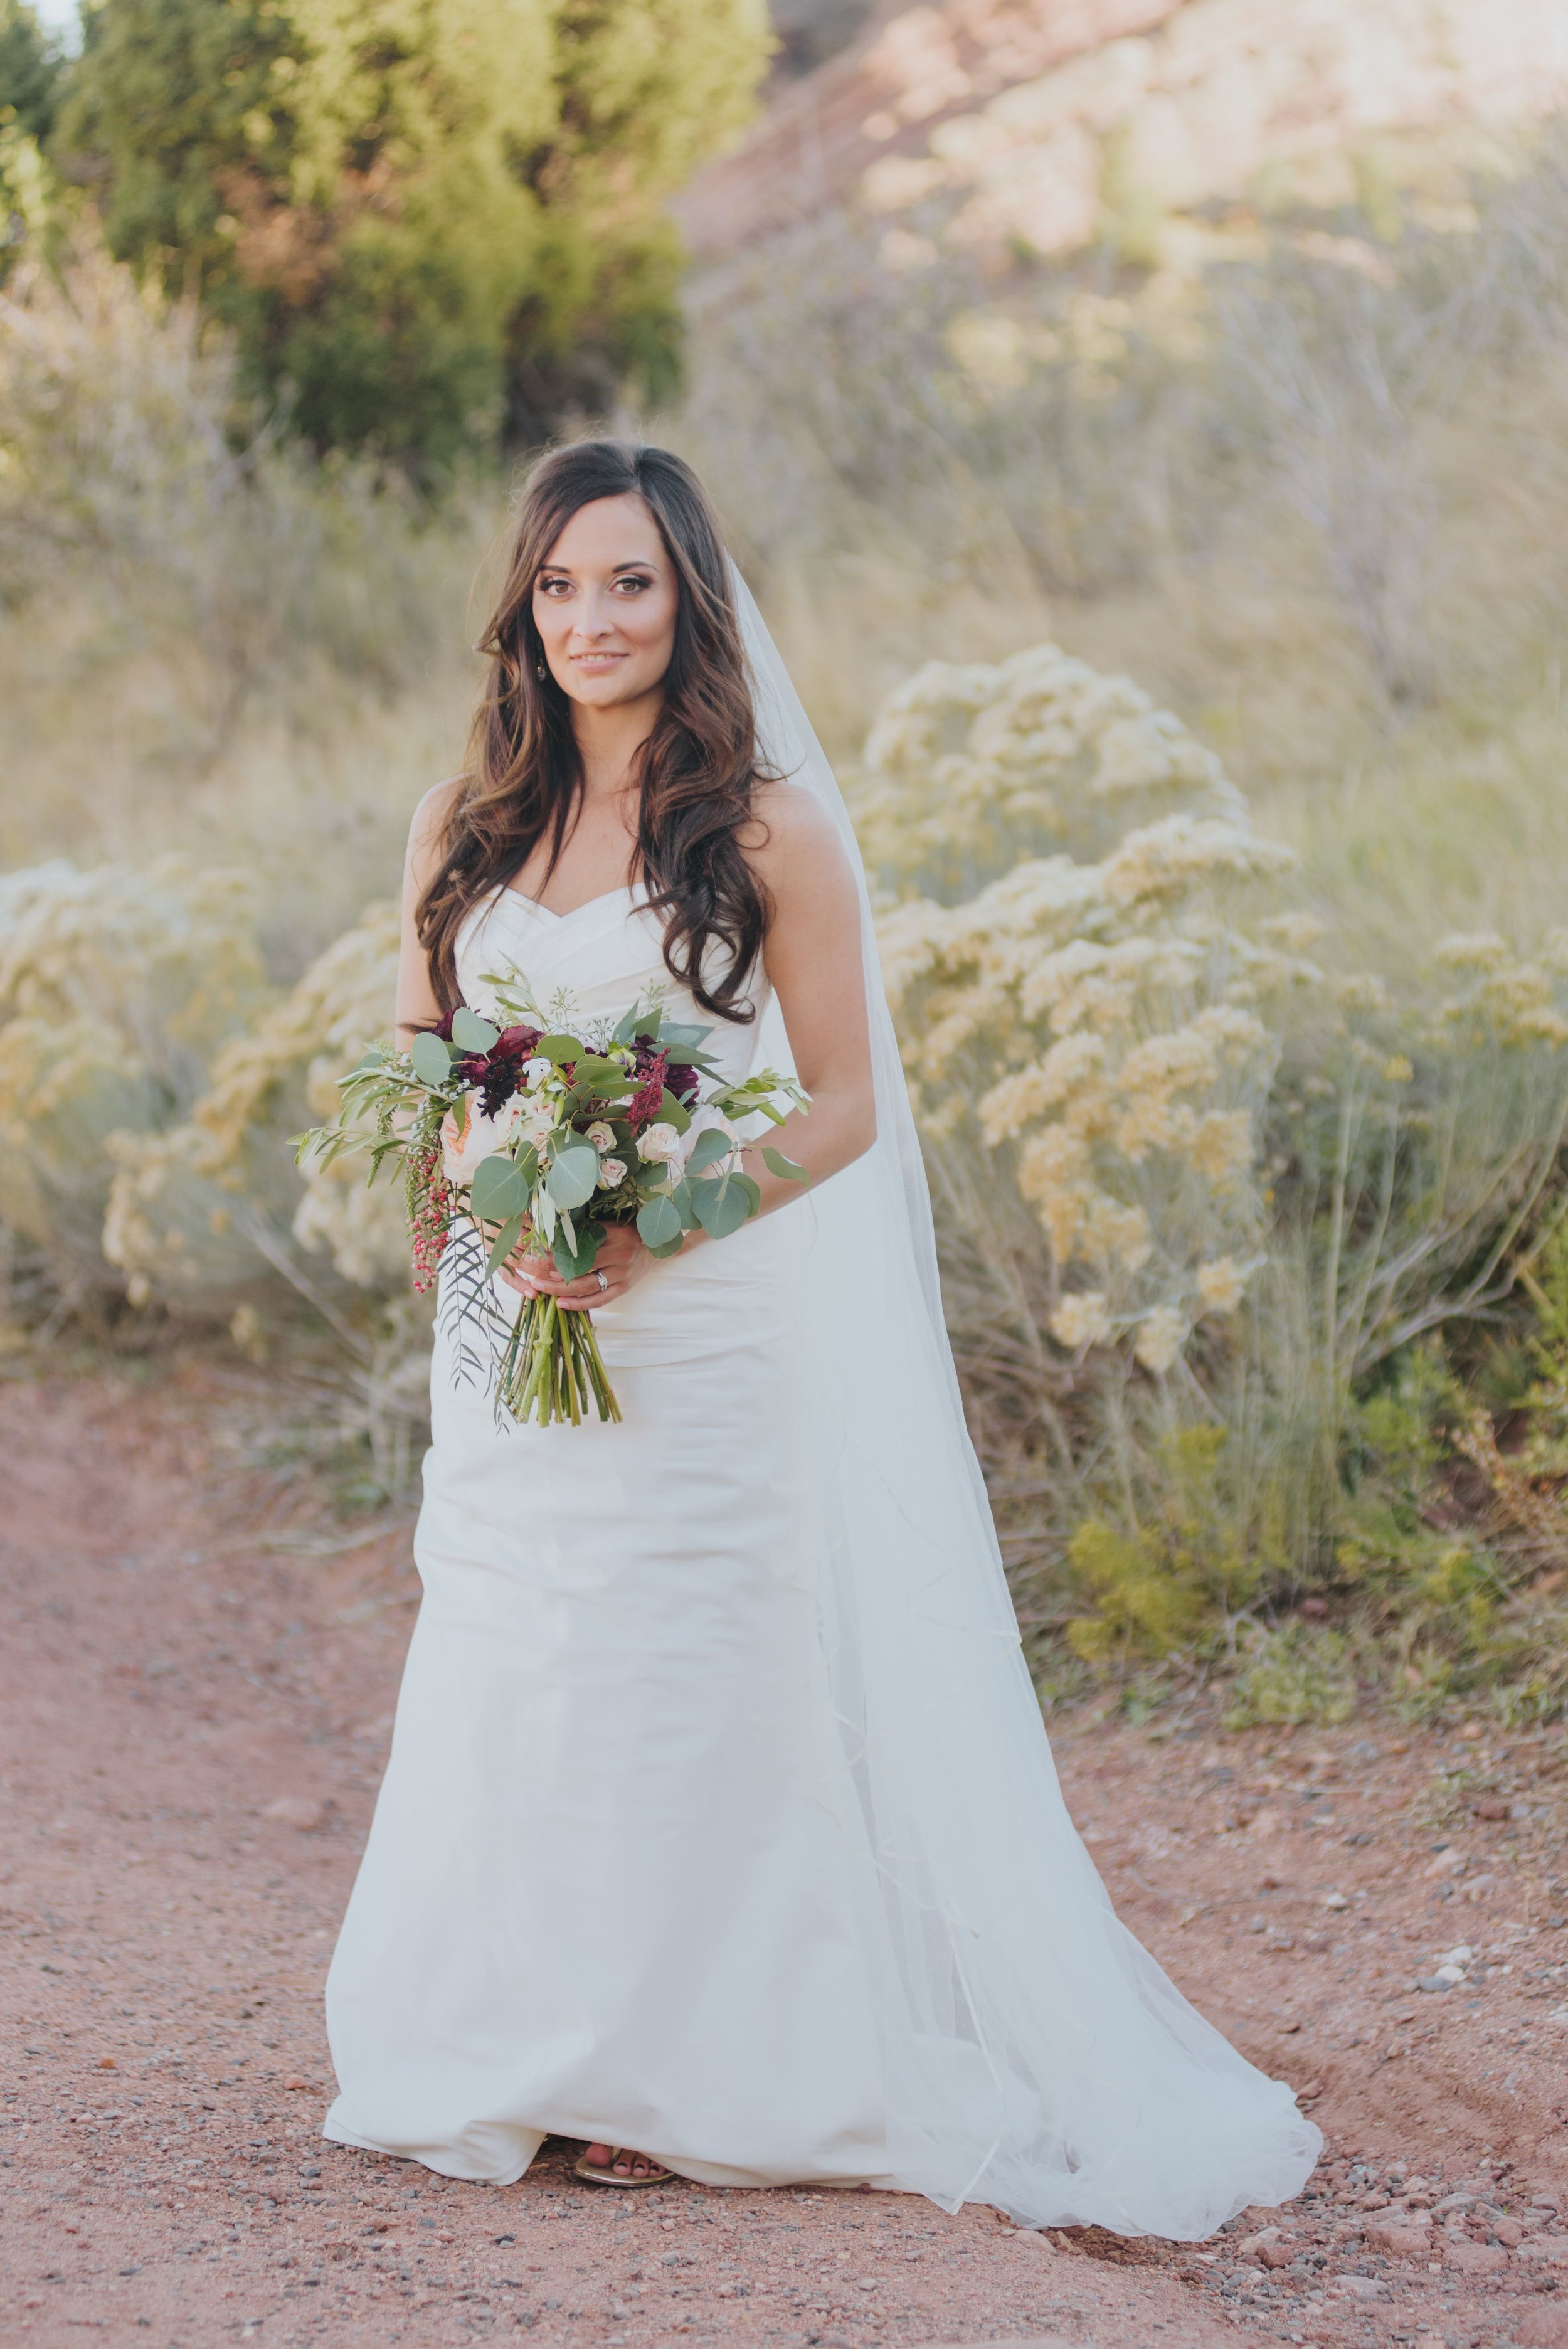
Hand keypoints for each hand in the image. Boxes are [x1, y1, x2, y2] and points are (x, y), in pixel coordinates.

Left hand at [499, 1219, 651, 1310]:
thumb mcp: (609, 1226)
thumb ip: (586, 1231)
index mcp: (617, 1239)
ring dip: (563, 1290)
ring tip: (541, 1289)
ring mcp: (623, 1277)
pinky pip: (599, 1301)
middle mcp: (622, 1259)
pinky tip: (561, 1305)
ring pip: (589, 1289)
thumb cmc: (626, 1233)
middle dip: (555, 1275)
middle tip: (532, 1276)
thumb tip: (552, 1235)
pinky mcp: (623, 1290)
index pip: (583, 1250)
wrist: (654, 1249)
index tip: (537, 1256)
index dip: (560, 1255)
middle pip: (583, 1271)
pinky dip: (579, 1305)